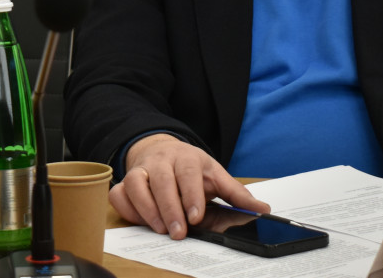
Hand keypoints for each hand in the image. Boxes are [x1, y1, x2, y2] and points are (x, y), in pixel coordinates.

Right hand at [110, 134, 269, 239]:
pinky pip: (119, 192)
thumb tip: (264, 209)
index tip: (196, 216)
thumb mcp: (215, 175)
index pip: (187, 173)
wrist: (161, 150)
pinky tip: (141, 221)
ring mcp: (140, 169)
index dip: (191, 195)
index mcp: (186, 157)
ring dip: (146, 208)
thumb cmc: (191, 168)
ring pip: (135, 183)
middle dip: (170, 208)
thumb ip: (236, 193)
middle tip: (179, 232)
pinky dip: (127, 208)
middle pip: (161, 180)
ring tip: (161, 229)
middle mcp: (161, 161)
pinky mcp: (125, 180)